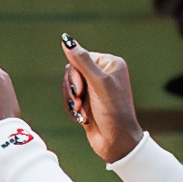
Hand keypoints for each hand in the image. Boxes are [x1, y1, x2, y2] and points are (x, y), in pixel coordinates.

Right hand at [59, 41, 142, 165]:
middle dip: (72, 89)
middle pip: (72, 71)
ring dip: (72, 101)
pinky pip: (69, 99)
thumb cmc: (113, 111)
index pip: (80, 58)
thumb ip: (82, 61)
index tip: (80, 89)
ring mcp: (95, 89)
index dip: (75, 74)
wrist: (116, 142)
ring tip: (82, 112)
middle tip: (80, 102)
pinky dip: (72, 109)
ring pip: (68, 86)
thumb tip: (66, 40)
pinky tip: (82, 118)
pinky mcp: (88, 102)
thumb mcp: (98, 83)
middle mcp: (103, 74)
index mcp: (110, 64)